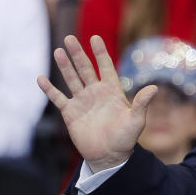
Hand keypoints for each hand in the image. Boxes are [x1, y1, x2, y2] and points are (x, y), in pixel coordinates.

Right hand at [37, 35, 156, 172]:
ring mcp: (82, 101)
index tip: (95, 38)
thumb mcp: (136, 121)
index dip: (100, 53)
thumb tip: (154, 88)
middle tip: (70, 38)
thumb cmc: (126, 138)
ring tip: (58, 51)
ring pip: (71, 79)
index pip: (105, 67)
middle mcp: (96, 93)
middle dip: (78, 54)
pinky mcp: (70, 113)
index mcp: (112, 91)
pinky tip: (41, 79)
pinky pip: (58, 98)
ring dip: (64, 66)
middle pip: (85, 69)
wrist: (109, 156)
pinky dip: (50, 89)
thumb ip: (142, 103)